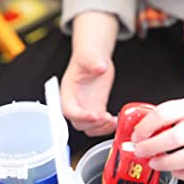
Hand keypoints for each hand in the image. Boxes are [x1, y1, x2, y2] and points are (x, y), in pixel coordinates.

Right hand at [61, 11, 117, 135]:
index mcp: (68, 92)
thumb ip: (93, 61)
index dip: (80, 116)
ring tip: (112, 120)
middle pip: (78, 123)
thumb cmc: (88, 56)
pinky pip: (99, 125)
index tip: (95, 115)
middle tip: (106, 118)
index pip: (69, 110)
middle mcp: (75, 103)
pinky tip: (115, 119)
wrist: (95, 58)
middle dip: (93, 124)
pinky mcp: (96, 109)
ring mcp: (86, 107)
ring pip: (89, 128)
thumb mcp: (90, 55)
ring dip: (100, 128)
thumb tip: (100, 67)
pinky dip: (106, 126)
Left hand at [132, 93, 183, 181]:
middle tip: (140, 151)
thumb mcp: (182, 106)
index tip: (135, 136)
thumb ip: (162, 119)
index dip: (146, 126)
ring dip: (166, 163)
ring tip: (154, 163)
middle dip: (152, 147)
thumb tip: (136, 135)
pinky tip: (174, 171)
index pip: (165, 113)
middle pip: (176, 137)